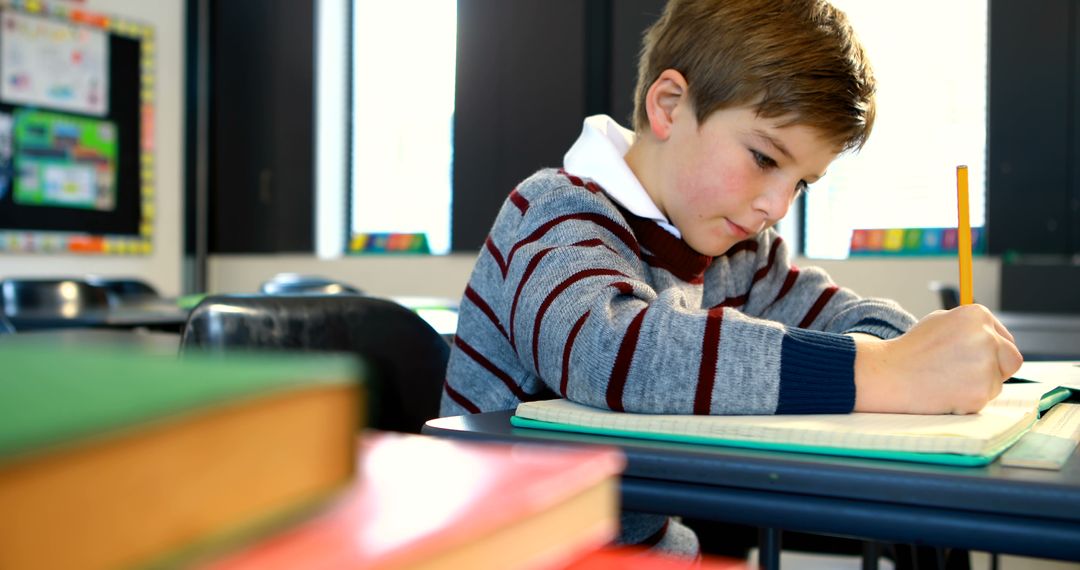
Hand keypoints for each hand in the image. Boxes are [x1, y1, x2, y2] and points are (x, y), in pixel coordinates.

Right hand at [851, 304, 1022, 413]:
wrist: (890, 375)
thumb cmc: (912, 350)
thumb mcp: (940, 323)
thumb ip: (970, 328)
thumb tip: (993, 338)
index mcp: (977, 315)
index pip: (1005, 338)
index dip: (992, 350)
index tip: (976, 357)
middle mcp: (986, 337)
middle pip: (1011, 359)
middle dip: (996, 368)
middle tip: (968, 373)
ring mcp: (985, 366)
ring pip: (997, 382)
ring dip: (979, 385)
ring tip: (947, 380)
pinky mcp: (980, 392)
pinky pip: (984, 399)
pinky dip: (968, 399)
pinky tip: (946, 391)